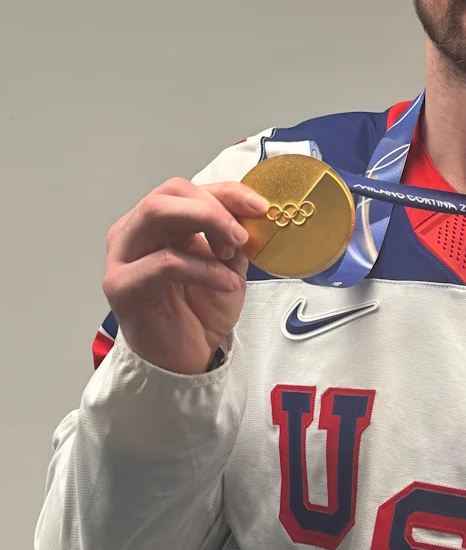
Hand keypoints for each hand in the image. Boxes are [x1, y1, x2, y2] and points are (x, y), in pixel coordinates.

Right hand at [103, 178, 268, 374]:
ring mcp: (122, 257)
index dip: (226, 192)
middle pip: (169, 193)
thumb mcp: (227, 263)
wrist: (188, 359)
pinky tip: (225, 283)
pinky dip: (205, 268)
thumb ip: (231, 234)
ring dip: (207, 226)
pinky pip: (166, 262)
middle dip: (214, 208)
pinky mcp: (122, 286)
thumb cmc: (200, 311)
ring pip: (157, 213)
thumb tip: (250, 208)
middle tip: (242, 235)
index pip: (186, 189)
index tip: (259, 208)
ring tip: (233, 255)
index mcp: (155, 223)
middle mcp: (133, 232)